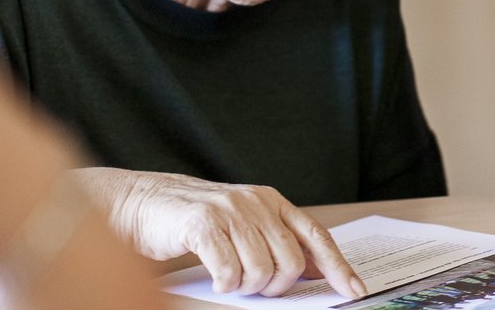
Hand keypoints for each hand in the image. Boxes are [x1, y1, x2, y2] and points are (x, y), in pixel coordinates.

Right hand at [80, 168, 364, 298]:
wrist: (140, 203)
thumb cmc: (195, 220)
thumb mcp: (245, 224)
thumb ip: (279, 241)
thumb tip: (319, 270)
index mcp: (272, 201)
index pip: (316, 236)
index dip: (337, 267)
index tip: (353, 291)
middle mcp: (255, 202)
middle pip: (290, 262)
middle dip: (276, 286)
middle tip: (255, 287)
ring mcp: (230, 211)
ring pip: (261, 271)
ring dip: (246, 287)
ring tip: (230, 279)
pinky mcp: (202, 224)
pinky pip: (229, 271)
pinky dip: (225, 284)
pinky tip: (216, 279)